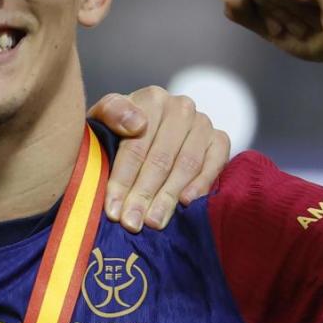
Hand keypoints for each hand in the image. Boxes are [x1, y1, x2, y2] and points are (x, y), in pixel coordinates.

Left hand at [90, 88, 230, 231]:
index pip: (136, 146)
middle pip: (161, 159)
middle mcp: (181, 107)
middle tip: (131, 223)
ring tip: (153, 222)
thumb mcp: (103, 119)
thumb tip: (137, 125)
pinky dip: (201, 184)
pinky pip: (215, 163)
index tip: (112, 210)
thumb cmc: (116, 129)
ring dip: (168, 197)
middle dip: (143, 195)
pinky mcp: (219, 139)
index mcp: (151, 99)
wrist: (139, 129)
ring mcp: (203, 123)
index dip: (122, 180)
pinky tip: (186, 203)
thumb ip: (111, 113)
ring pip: (186, 165)